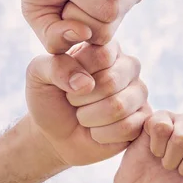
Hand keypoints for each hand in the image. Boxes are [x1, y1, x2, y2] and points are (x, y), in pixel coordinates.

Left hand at [26, 41, 149, 165]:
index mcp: (107, 48)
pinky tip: (96, 131)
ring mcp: (139, 93)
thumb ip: (56, 66)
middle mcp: (129, 66)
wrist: (54, 135)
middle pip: (111, 81)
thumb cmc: (50, 99)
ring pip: (119, 107)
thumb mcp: (38, 76)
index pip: (101, 55)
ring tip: (84, 117)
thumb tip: (85, 83)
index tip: (66, 82)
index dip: (77, 74)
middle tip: (74, 102)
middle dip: (81, 100)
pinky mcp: (143, 119)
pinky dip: (102, 135)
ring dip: (90, 118)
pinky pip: (127, 128)